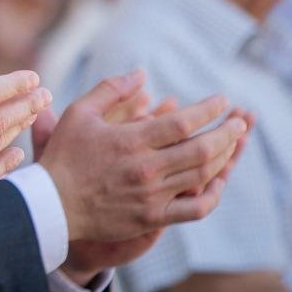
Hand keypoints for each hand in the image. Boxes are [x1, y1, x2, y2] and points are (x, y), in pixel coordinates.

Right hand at [37, 72, 246, 244]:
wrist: (52, 204)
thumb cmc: (64, 155)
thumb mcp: (79, 113)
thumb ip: (111, 89)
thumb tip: (141, 73)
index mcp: (130, 141)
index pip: (182, 122)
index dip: (208, 109)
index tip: (222, 100)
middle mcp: (146, 169)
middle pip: (202, 149)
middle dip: (227, 133)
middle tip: (240, 122)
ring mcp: (152, 195)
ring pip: (202, 175)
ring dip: (224, 158)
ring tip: (232, 145)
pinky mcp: (153, 217)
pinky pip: (195, 208)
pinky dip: (213, 195)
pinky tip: (217, 183)